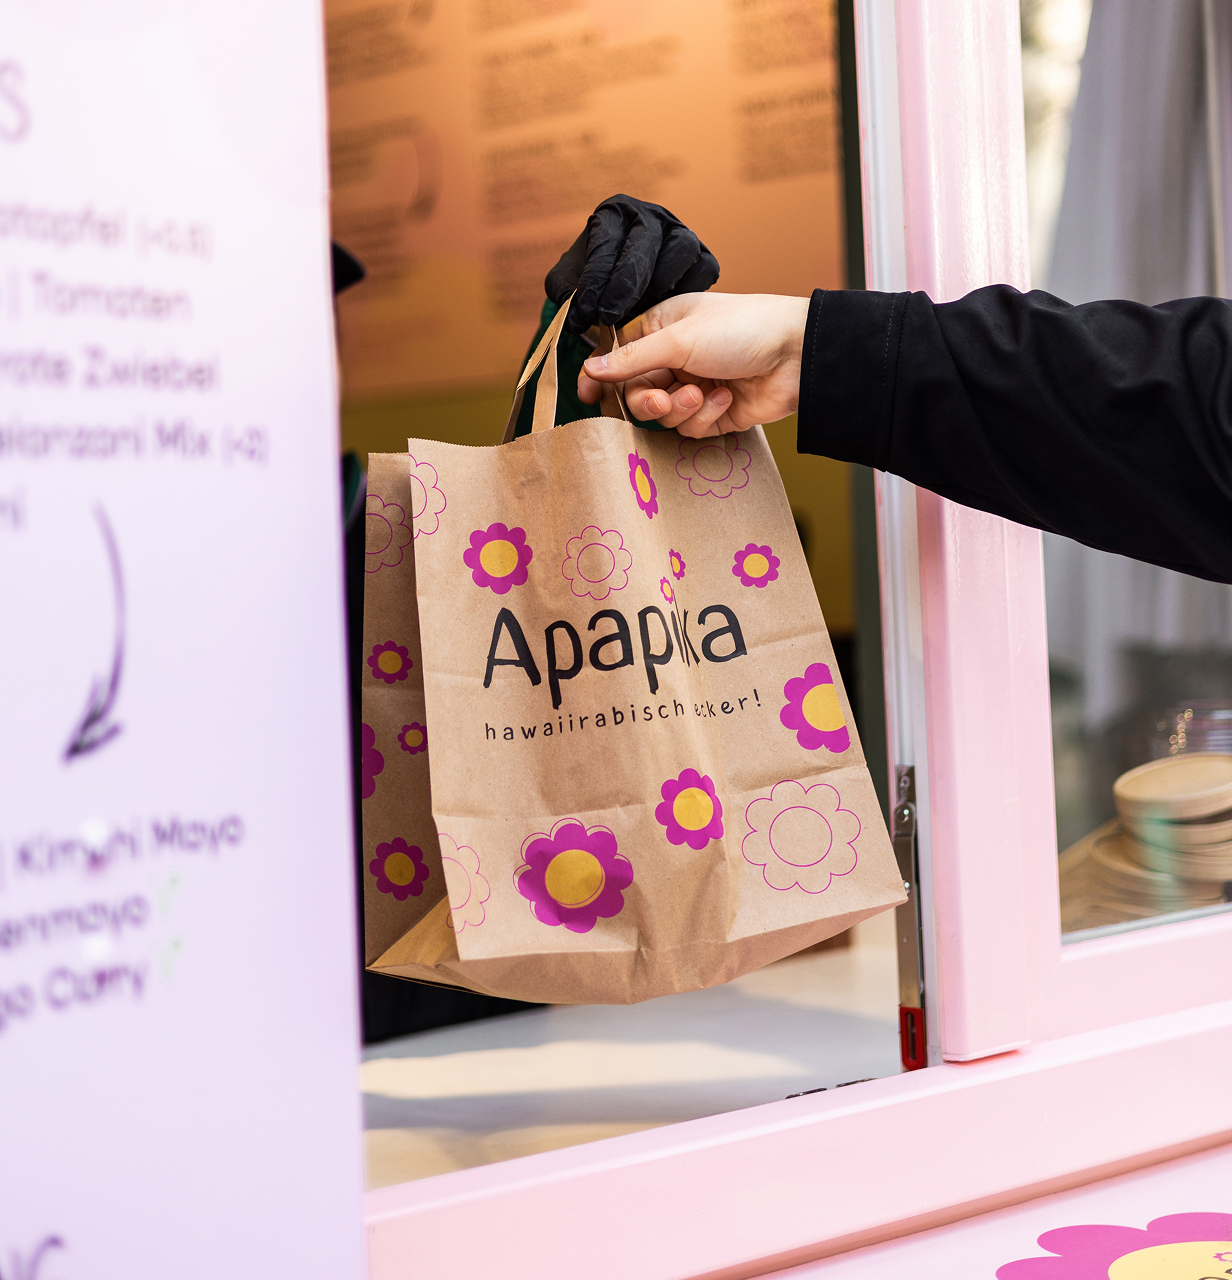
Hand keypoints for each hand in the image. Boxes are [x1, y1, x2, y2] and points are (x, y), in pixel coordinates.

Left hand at [546, 194, 719, 334]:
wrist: (623, 288)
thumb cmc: (596, 281)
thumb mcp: (570, 281)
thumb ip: (565, 291)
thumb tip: (574, 308)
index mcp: (615, 213)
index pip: (606, 239)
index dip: (595, 277)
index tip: (586, 309)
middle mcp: (651, 216)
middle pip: (645, 242)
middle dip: (625, 284)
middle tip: (609, 316)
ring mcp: (681, 232)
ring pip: (681, 248)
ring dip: (660, 285)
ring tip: (640, 313)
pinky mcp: (702, 254)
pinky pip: (702, 269)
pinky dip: (687, 291)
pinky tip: (666, 311)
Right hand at [578, 292, 808, 436]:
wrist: (797, 355)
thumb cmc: (741, 328)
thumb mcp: (679, 339)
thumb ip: (631, 359)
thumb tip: (590, 367)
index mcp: (661, 329)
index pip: (618, 357)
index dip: (602, 377)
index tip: (587, 395)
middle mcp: (675, 359)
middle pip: (637, 394)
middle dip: (648, 401)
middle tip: (663, 399)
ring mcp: (694, 387)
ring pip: (663, 417)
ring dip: (682, 409)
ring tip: (704, 393)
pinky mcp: (714, 414)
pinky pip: (690, 428)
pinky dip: (706, 416)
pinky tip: (727, 398)